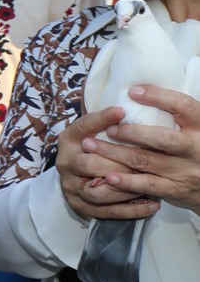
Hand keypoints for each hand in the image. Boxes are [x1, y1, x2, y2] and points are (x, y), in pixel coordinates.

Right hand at [54, 103, 157, 219]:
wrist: (75, 177)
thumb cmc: (93, 149)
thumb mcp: (93, 131)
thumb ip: (106, 123)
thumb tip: (127, 109)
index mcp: (69, 140)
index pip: (83, 127)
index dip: (101, 119)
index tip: (122, 111)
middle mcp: (66, 163)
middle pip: (90, 164)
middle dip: (119, 164)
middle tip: (145, 163)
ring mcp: (72, 187)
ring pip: (98, 192)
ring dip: (125, 189)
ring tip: (150, 186)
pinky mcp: (81, 207)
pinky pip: (107, 211)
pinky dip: (131, 209)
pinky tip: (153, 204)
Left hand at [83, 85, 199, 215]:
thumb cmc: (196, 150)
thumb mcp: (195, 130)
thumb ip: (177, 116)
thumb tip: (140, 91)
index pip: (184, 106)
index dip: (159, 97)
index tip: (133, 91)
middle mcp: (196, 149)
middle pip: (161, 138)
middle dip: (130, 132)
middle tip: (108, 128)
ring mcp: (186, 171)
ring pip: (146, 161)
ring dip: (115, 153)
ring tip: (92, 145)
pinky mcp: (176, 190)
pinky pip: (148, 185)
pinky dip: (127, 181)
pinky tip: (109, 176)